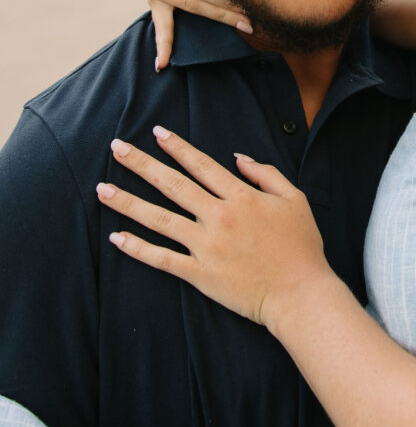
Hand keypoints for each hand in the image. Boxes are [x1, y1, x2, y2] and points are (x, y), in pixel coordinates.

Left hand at [96, 127, 328, 327]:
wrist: (300, 293)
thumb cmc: (302, 246)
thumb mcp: (295, 200)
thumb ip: (267, 175)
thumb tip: (238, 158)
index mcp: (241, 197)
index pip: (202, 165)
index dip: (178, 147)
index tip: (156, 132)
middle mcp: (219, 217)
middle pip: (173, 185)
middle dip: (142, 164)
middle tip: (116, 148)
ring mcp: (206, 246)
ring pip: (159, 219)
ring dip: (128, 203)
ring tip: (102, 189)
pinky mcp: (200, 273)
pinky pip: (163, 259)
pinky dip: (138, 249)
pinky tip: (116, 238)